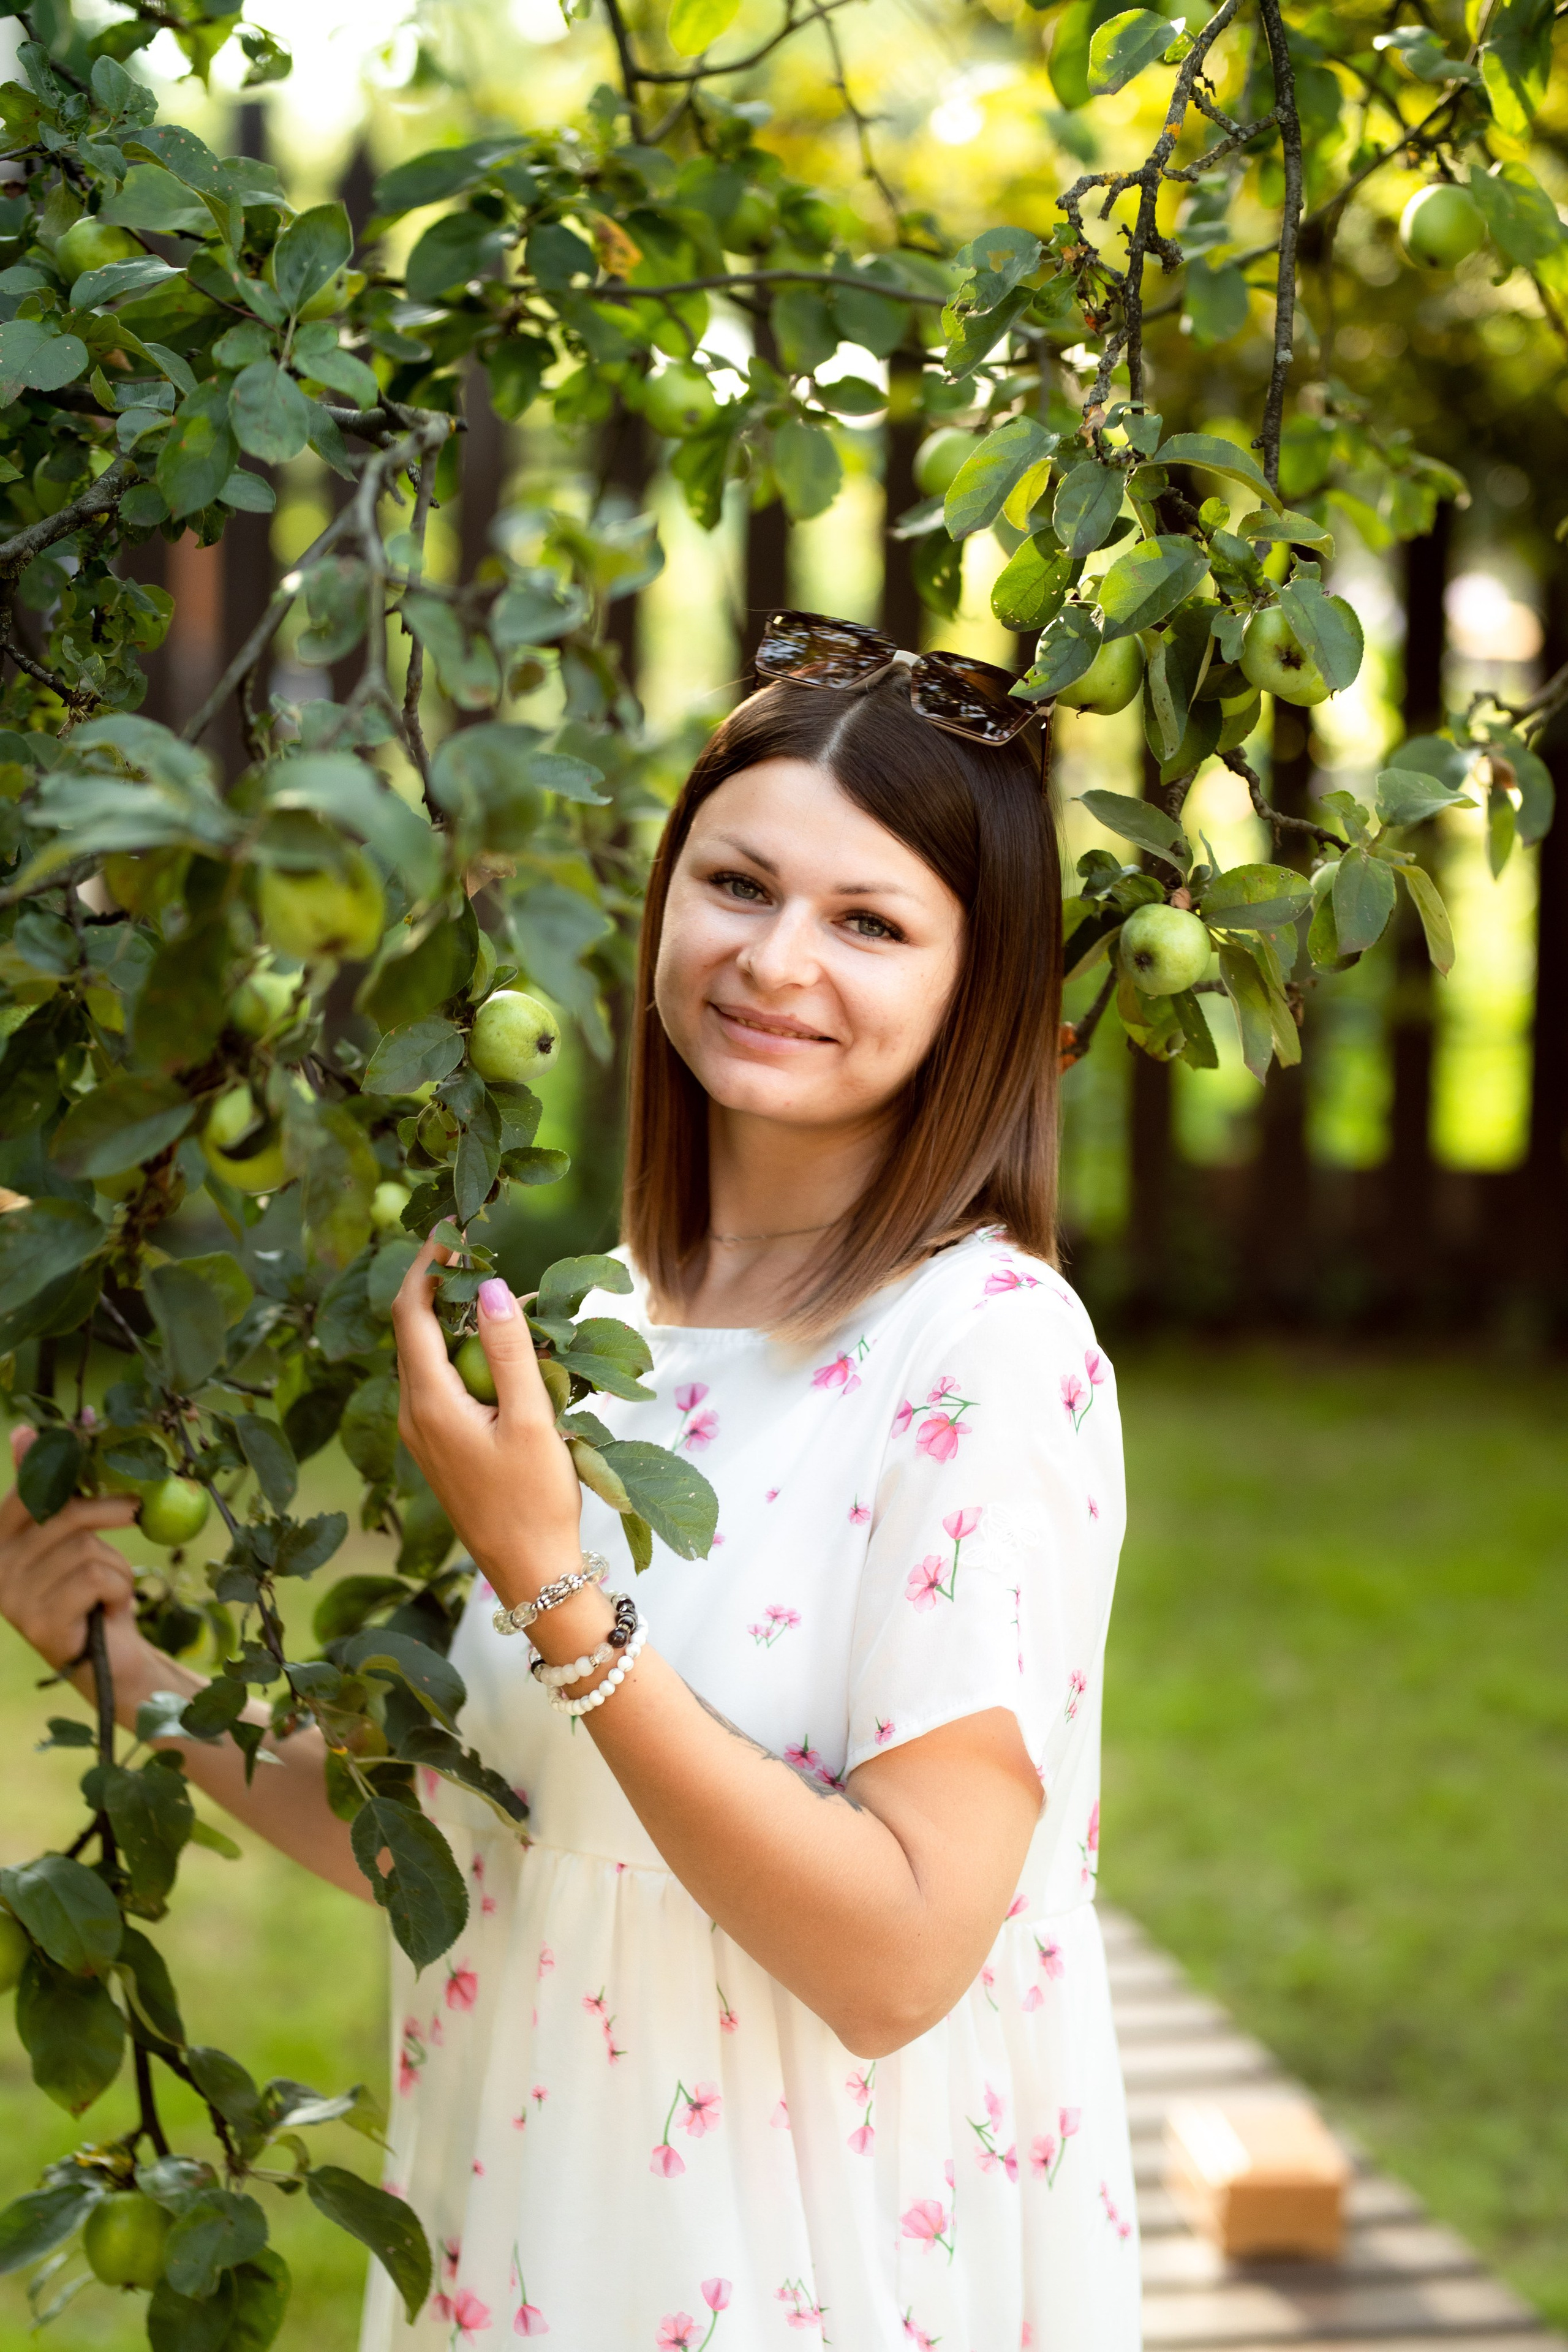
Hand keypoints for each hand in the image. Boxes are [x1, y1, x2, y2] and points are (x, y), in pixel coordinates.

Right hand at [0, 1426, 142, 1675]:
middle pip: (65, 1517)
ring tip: (107, 1587)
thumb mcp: (72, 1535)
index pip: (27, 1492)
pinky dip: (117, 1589)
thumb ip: (50, 1490)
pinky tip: (106, 1608)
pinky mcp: (40, 1622)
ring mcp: (15, 1597)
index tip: (86, 1431)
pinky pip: (97, 1579)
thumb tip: (23, 1429)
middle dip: (109, 1511)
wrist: (106, 1656)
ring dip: (115, 1566)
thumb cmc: (89, 1587)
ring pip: (87, 1550)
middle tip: (136, 1509)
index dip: (56, 1465)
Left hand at [391, 1240, 583, 1601]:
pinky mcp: (438, 1446)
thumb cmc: (535, 1500)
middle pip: (412, 1330)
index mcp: (429, 1403)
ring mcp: (421, 1433)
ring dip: (454, 1321)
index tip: (451, 1228)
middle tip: (478, 1250)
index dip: (426, 1265)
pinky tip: (501, 1352)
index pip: (410, 1313)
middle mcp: (412, 1414)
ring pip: (426, 1357)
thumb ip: (510, 1350)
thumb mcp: (531, 1419)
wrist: (530, 1573)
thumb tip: (488, 1286)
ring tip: (497, 1295)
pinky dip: (462, 1354)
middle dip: (439, 1286)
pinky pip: (439, 1383)